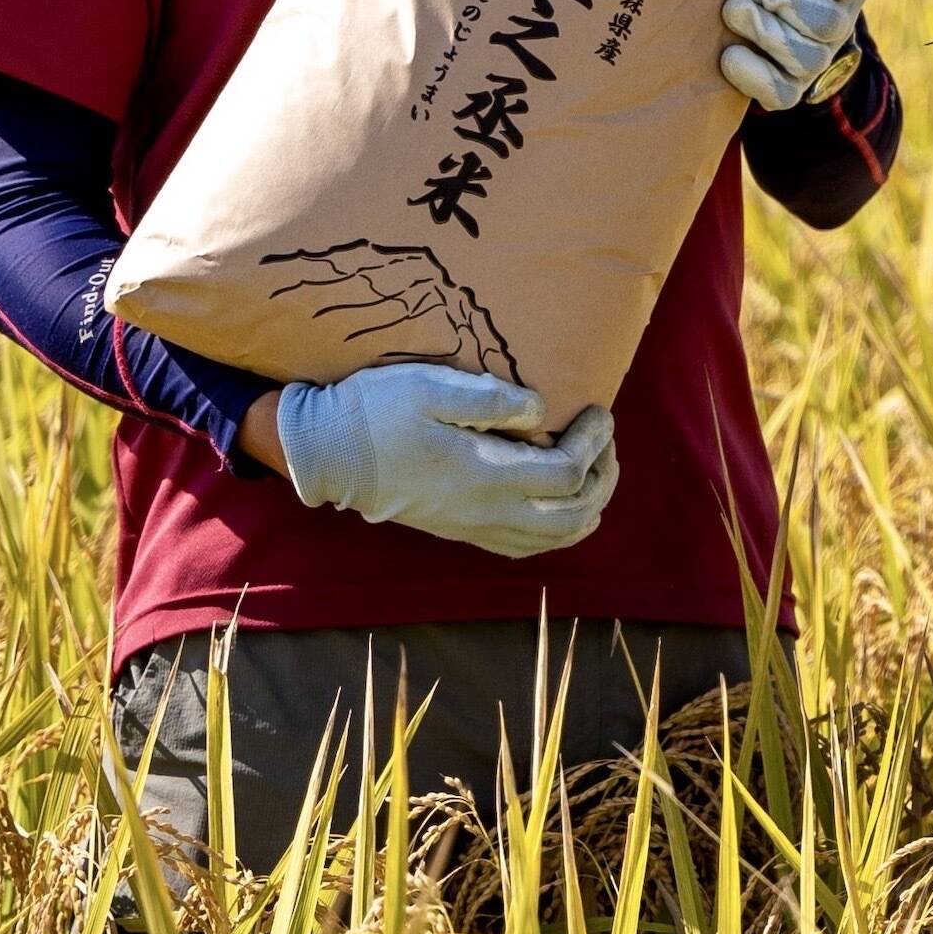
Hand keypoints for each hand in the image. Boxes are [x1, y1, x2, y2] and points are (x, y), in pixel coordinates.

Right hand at [267, 368, 620, 558]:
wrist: (328, 455)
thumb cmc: (375, 412)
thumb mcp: (429, 387)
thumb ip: (489, 398)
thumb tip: (541, 408)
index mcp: (482, 473)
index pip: (565, 473)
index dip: (594, 444)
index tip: (598, 410)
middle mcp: (485, 510)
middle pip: (572, 516)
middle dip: (602, 479)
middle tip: (605, 440)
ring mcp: (474, 526)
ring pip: (553, 539)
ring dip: (587, 507)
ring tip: (593, 468)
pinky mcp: (462, 530)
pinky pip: (526, 545)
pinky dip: (559, 529)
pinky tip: (560, 501)